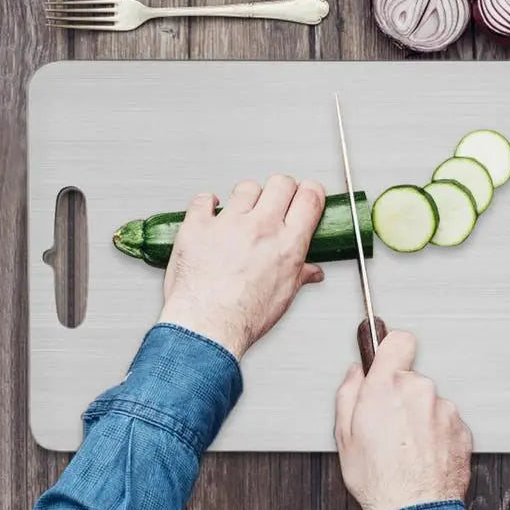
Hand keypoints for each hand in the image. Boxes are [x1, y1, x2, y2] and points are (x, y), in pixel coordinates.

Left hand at [160, 175, 326, 359]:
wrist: (206, 327)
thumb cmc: (243, 318)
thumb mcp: (283, 297)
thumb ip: (299, 276)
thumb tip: (311, 272)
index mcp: (288, 244)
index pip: (310, 197)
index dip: (310, 191)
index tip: (305, 194)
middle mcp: (261, 227)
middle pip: (280, 183)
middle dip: (281, 189)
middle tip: (275, 200)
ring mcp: (229, 223)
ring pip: (246, 187)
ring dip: (246, 197)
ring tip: (241, 212)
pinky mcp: (199, 225)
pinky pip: (204, 200)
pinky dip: (207, 203)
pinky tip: (210, 211)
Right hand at [334, 331, 471, 509]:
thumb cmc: (378, 479)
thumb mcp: (344, 434)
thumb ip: (348, 392)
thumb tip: (355, 375)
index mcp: (387, 386)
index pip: (399, 341)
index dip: (392, 349)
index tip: (388, 358)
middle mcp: (419, 391)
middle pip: (412, 378)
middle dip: (401, 396)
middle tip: (389, 425)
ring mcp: (444, 410)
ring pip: (430, 403)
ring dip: (421, 417)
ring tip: (407, 448)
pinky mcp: (462, 430)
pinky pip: (446, 423)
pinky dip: (437, 435)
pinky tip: (423, 456)